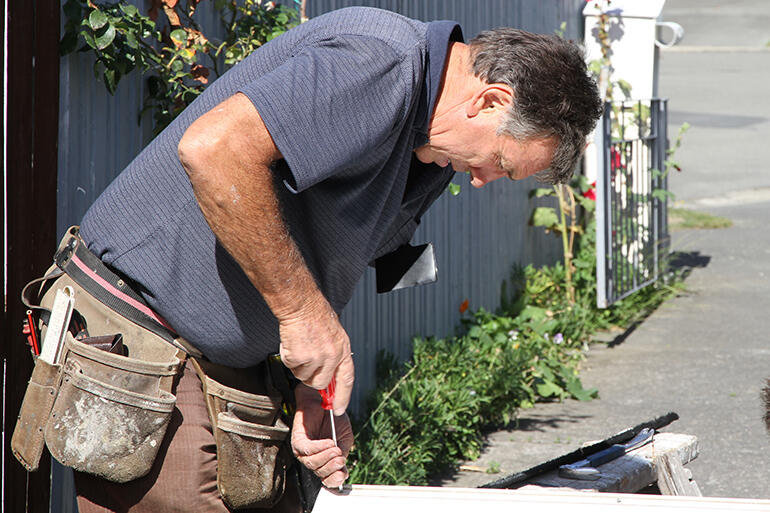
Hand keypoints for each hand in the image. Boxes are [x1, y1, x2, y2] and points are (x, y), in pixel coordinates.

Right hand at [279, 297, 353, 413]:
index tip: (339, 408)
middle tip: (307, 361)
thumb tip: (330, 375)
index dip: (344, 396)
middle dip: (312, 377)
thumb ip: (334, 356)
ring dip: (299, 366)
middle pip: (320, 383)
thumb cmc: (316, 316)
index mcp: (343, 350)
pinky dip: (289, 358)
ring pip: (304, 377)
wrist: (301, 305)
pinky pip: (292, 368)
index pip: (347, 379)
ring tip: (301, 347)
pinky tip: (293, 344)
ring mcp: (316, 357)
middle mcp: (332, 356)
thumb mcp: (334, 336)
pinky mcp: (300, 357)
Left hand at [291, 384, 353, 487]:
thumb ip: (344, 452)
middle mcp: (312, 458)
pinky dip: (319, 448)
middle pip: (319, 473)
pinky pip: (307, 449)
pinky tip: (329, 443)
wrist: (324, 400)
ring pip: (312, 463)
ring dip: (326, 458)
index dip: (334, 479)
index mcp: (324, 460)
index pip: (327, 478)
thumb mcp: (344, 438)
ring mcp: (303, 451)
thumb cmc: (333, 418)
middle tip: (340, 460)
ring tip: (336, 449)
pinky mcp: (297, 440)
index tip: (343, 474)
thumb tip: (342, 467)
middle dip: (331, 468)